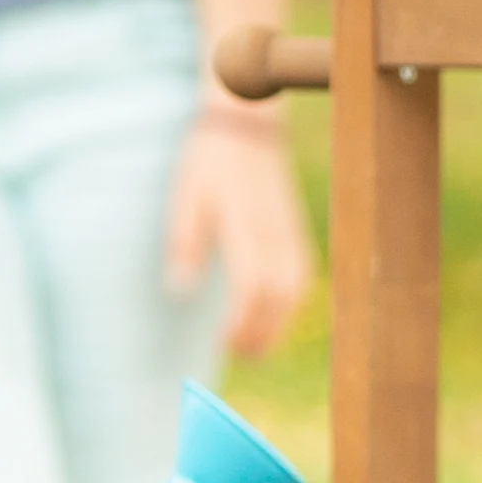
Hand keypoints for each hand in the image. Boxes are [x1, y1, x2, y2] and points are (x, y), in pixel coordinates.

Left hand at [166, 102, 312, 360]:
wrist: (245, 128)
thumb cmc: (209, 164)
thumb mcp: (185, 199)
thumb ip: (184, 245)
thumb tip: (180, 289)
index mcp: (246, 228)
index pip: (253, 287)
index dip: (242, 321)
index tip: (224, 342)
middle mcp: (275, 236)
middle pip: (280, 298)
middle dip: (262, 332)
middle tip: (241, 354)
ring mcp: (290, 236)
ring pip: (295, 292)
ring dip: (279, 323)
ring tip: (257, 344)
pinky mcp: (296, 234)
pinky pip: (301, 279)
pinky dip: (289, 304)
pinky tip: (273, 315)